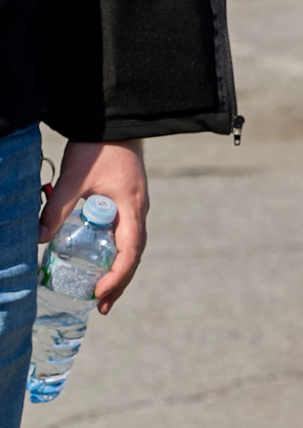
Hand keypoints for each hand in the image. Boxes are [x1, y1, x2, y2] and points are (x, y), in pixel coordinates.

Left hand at [41, 140, 148, 313]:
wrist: (116, 121)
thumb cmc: (98, 147)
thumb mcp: (74, 179)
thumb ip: (56, 208)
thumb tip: (39, 240)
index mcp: (131, 208)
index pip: (130, 252)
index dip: (116, 276)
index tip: (99, 294)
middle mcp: (139, 211)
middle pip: (134, 254)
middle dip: (119, 282)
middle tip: (101, 306)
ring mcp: (136, 206)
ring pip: (132, 246)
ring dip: (118, 270)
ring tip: (102, 291)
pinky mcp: (129, 200)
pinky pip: (126, 234)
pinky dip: (115, 253)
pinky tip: (100, 259)